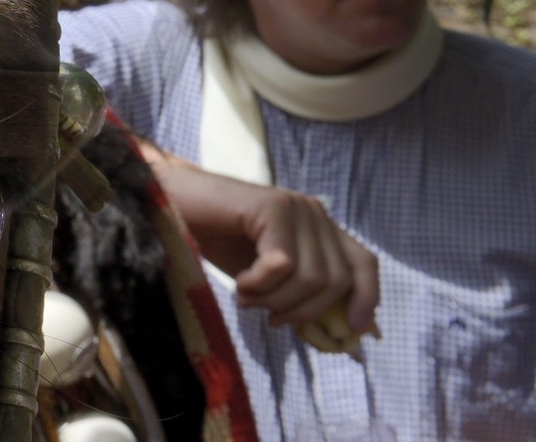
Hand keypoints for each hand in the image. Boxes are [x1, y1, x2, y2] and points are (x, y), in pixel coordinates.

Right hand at [139, 144, 378, 333]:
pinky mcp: (271, 207)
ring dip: (275, 299)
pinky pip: (282, 264)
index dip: (367, 298)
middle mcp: (314, 213)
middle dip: (301, 310)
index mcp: (318, 228)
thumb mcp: (265, 274)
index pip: (364, 263)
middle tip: (265, 313)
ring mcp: (295, 207)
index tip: (352, 329)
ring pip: (311, 276)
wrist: (167, 203)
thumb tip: (340, 331)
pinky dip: (259, 284)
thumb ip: (301, 291)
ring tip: (247, 297)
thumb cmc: (213, 239)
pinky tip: (239, 282)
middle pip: (336, 280)